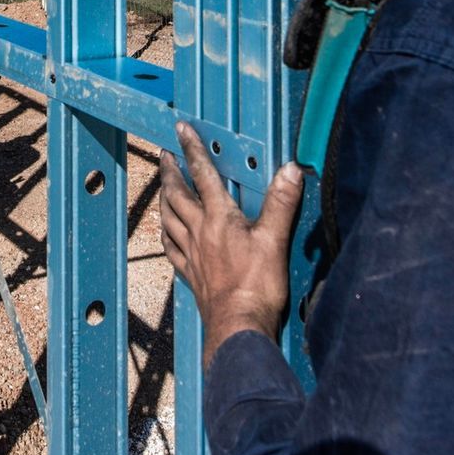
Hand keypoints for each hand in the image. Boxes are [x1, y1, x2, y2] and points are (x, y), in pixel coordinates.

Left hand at [159, 121, 306, 366]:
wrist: (238, 325)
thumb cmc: (257, 285)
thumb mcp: (275, 240)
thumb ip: (281, 203)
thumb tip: (290, 170)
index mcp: (219, 218)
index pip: (203, 174)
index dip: (192, 148)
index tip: (181, 129)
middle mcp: (199, 231)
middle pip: (177, 194)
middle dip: (170, 171)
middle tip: (165, 154)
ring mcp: (191, 254)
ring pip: (169, 219)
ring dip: (164, 198)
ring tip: (163, 188)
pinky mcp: (191, 274)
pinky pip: (171, 248)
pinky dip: (166, 234)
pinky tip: (167, 234)